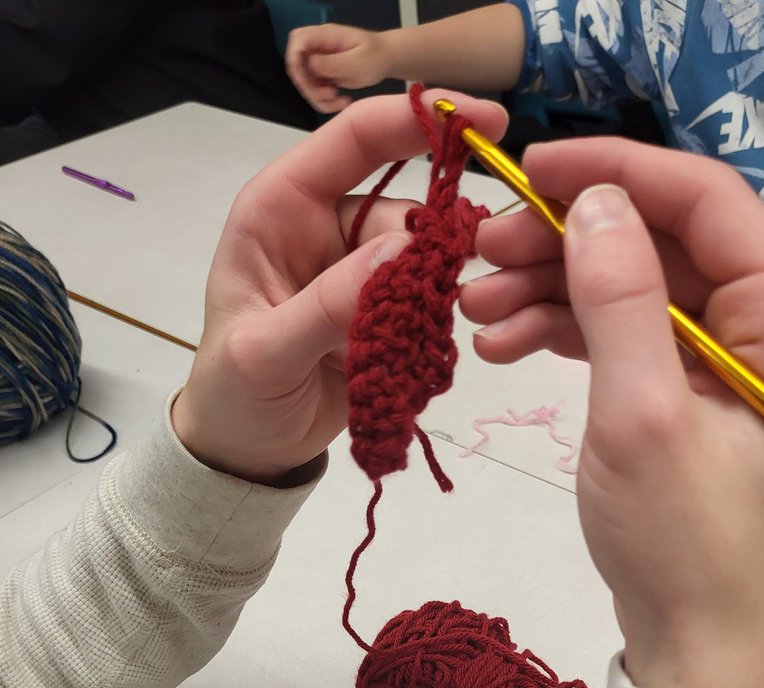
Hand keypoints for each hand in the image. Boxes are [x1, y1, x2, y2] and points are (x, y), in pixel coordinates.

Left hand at [173, 91, 505, 486]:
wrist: (247, 450)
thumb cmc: (233, 394)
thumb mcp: (266, 352)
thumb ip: (327, 303)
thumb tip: (402, 249)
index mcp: (281, 208)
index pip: (354, 140)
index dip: (419, 120)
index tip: (487, 122)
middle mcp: (326, 227)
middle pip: (406, 209)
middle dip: (436, 243)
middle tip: (446, 293)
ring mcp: (359, 271)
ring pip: (427, 259)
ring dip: (434, 295)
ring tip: (408, 342)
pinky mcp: (385, 311)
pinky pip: (430, 302)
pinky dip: (434, 325)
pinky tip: (412, 359)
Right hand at [285, 23, 390, 113]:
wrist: (386, 60)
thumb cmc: (375, 56)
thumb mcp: (357, 62)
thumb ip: (332, 63)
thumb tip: (310, 64)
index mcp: (324, 36)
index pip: (298, 41)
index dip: (295, 60)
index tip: (307, 80)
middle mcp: (318, 48)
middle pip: (297, 66)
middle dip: (309, 87)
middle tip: (330, 95)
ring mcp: (320, 62)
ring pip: (306, 84)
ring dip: (319, 99)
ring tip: (341, 101)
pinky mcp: (324, 76)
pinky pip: (316, 92)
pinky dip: (326, 102)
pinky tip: (342, 101)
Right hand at [461, 142, 763, 687]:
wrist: (695, 644)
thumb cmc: (682, 542)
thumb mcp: (640, 414)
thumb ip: (618, 299)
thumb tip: (595, 201)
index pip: (704, 199)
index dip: (612, 171)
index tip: (525, 169)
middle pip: (662, 239)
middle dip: (565, 240)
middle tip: (478, 250)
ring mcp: (734, 358)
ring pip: (635, 284)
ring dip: (552, 287)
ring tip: (475, 310)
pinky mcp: (694, 390)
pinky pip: (629, 333)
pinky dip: (567, 330)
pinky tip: (502, 341)